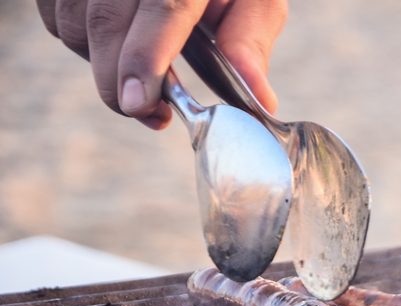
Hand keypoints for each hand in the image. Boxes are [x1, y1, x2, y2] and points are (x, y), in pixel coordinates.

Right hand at [36, 0, 287, 129]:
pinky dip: (81, 41)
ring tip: (142, 70)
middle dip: (119, 82)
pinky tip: (116, 40)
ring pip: (74, 25)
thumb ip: (250, 43)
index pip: (162, 5)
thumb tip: (261, 100)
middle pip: (105, 21)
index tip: (141, 104)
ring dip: (102, 64)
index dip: (145, 58)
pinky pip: (54, 16)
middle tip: (151, 113)